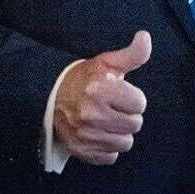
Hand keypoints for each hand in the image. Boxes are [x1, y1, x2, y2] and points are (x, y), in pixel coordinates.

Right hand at [53, 31, 149, 164]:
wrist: (49, 96)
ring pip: (125, 143)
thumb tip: (145, 37)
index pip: (140, 104)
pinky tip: (98, 134)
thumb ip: (131, 54)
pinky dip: (107, 147)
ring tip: (106, 121)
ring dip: (119, 132)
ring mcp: (86, 135)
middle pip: (135, 125)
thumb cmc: (83, 79)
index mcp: (99, 90)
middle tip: (112, 108)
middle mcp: (91, 114)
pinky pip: (111, 156)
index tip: (119, 94)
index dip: (132, 98)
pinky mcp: (82, 150)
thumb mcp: (106, 62)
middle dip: (127, 115)